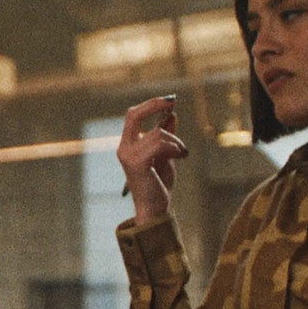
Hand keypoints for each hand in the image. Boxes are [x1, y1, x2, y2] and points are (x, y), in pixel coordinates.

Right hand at [116, 95, 187, 223]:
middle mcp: (124, 148)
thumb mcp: (165, 155)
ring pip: (158, 133)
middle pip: (134, 115)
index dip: (151, 104)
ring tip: (183, 153)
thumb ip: (166, 136)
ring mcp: (128, 156)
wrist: (154, 208)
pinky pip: (160, 143)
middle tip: (173, 102)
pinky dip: (176, 147)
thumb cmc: (158, 184)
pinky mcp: (137, 163)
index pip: (133, 116)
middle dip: (155, 104)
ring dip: (176, 141)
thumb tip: (171, 114)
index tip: (170, 100)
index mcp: (128, 145)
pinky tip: (182, 156)